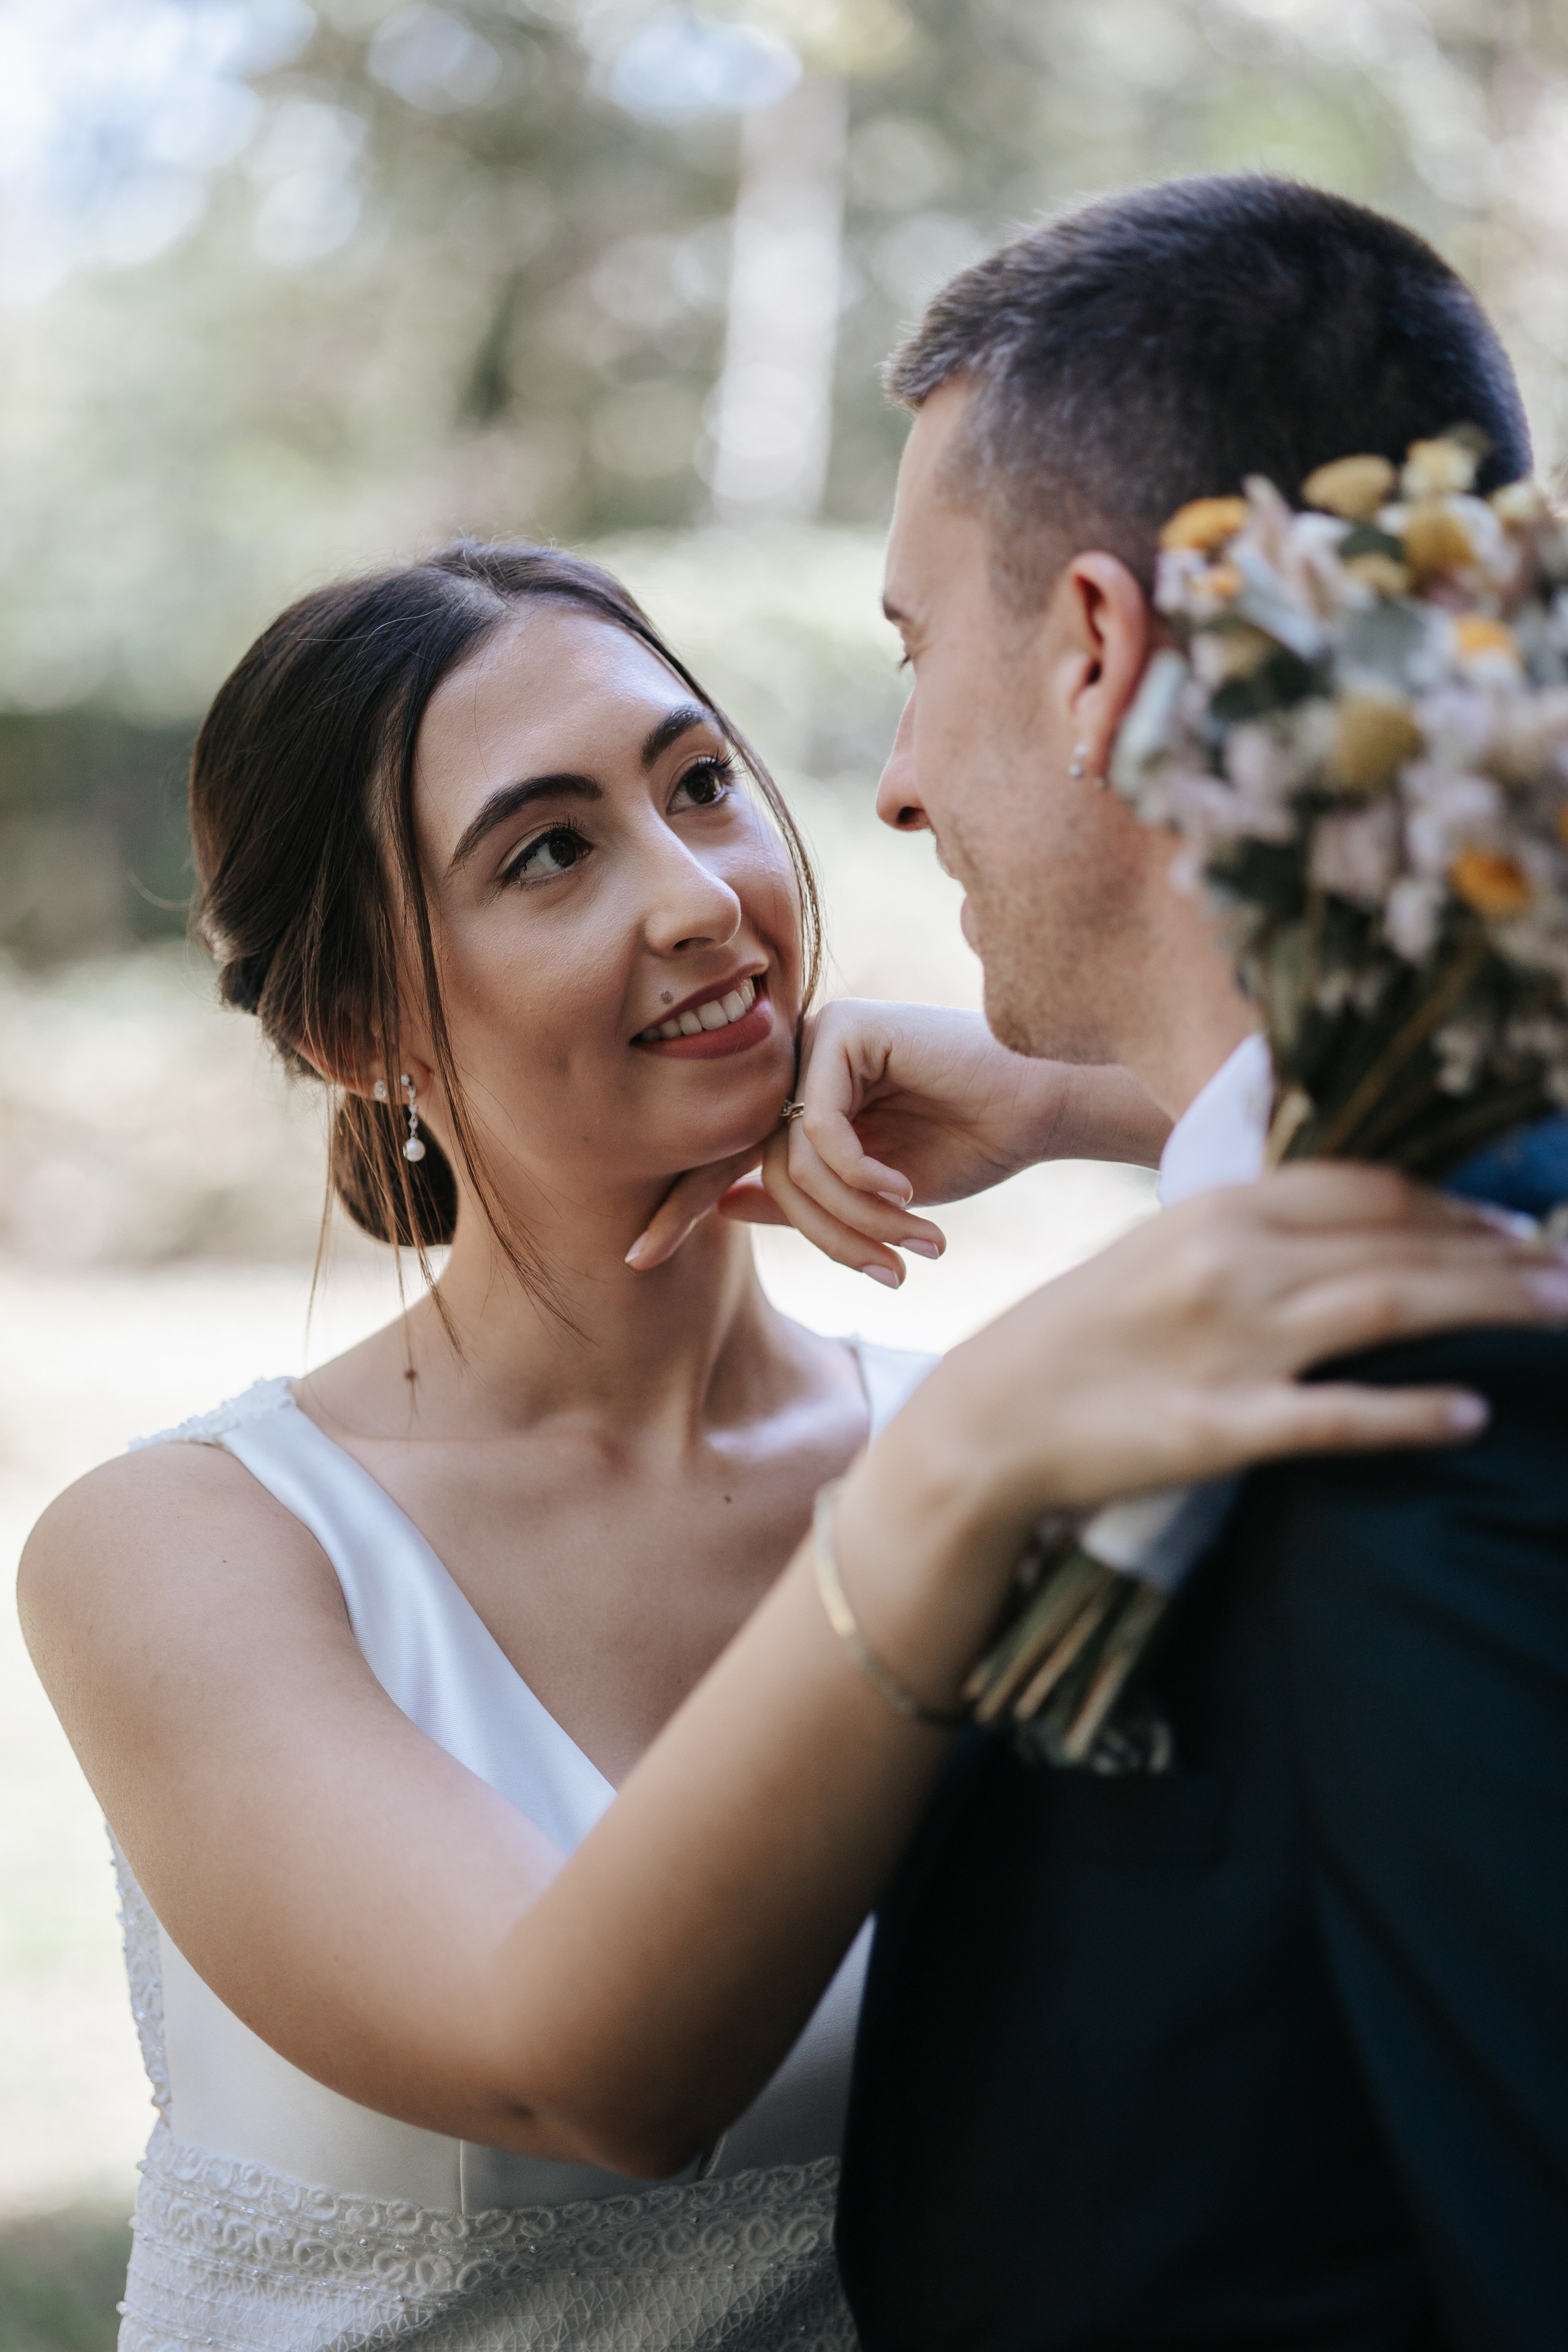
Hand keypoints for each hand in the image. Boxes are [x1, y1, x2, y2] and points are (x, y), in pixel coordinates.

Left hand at [624, 1000, 1166, 1278]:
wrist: (1042, 1108)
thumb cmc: (970, 1145)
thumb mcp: (875, 1194)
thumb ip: (803, 1196)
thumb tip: (724, 1206)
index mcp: (802, 1097)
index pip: (726, 1152)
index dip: (681, 1204)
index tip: (636, 1257)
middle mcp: (800, 1062)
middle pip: (764, 1163)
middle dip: (801, 1229)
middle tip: (822, 1268)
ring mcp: (820, 1039)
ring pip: (794, 1154)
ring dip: (853, 1213)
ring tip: (910, 1242)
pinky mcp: (847, 1027)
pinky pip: (821, 1123)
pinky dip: (860, 1171)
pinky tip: (905, 1191)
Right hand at [833, 1164, 1567, 1698]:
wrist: (984, 1421)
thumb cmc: (1077, 1337)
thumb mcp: (1158, 1253)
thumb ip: (1248, 1234)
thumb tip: (1349, 1227)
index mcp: (1215, 1213)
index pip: (1363, 1188)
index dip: (1451, 1203)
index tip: (1517, 1222)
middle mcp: (1230, 1264)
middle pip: (1396, 1242)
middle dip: (1500, 1253)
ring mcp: (1229, 1346)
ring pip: (1390, 1307)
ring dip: (1489, 1307)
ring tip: (1563, 1315)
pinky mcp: (1220, 1428)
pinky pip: (1336, 1419)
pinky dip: (1412, 1413)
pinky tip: (1473, 1416)